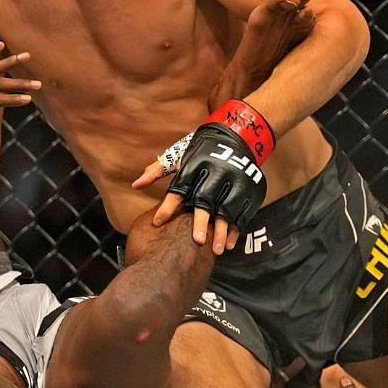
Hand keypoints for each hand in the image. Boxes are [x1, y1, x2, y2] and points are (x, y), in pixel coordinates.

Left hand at [133, 99, 273, 252]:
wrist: (237, 135)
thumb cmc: (201, 150)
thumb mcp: (180, 155)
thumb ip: (157, 170)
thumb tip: (136, 184)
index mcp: (197, 164)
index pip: (180, 187)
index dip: (168, 205)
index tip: (157, 222)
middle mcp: (217, 172)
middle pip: (207, 200)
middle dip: (201, 221)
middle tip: (195, 241)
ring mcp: (236, 180)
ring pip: (228, 209)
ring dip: (222, 231)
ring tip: (216, 251)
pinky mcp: (250, 189)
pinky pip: (243, 211)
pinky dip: (236, 229)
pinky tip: (228, 244)